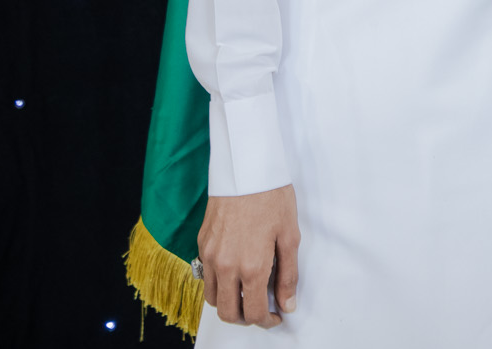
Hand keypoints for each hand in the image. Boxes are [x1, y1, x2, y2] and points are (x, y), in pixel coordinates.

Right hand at [198, 185, 299, 327]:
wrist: (246, 169)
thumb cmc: (273, 198)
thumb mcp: (290, 236)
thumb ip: (288, 275)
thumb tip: (288, 305)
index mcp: (252, 266)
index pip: (253, 312)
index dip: (266, 321)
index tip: (276, 316)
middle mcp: (226, 266)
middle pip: (227, 313)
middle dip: (245, 318)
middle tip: (261, 310)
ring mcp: (209, 256)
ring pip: (212, 298)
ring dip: (228, 303)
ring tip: (248, 293)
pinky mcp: (201, 245)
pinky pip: (205, 276)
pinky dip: (218, 284)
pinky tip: (235, 272)